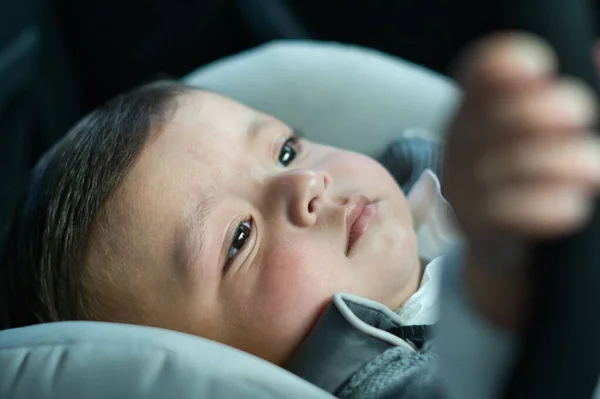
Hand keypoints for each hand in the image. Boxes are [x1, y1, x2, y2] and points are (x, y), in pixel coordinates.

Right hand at [443, 32, 599, 329]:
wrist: (526, 258)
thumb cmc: (548, 182)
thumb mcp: (561, 134)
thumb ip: (576, 98)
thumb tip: (599, 54)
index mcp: (483, 112)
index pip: (477, 75)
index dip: (501, 64)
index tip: (542, 68)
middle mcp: (464, 148)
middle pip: (481, 118)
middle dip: (530, 111)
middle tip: (578, 116)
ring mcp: (465, 192)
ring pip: (490, 168)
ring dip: (548, 162)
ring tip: (592, 167)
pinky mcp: (479, 234)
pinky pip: (496, 215)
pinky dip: (537, 207)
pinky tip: (572, 204)